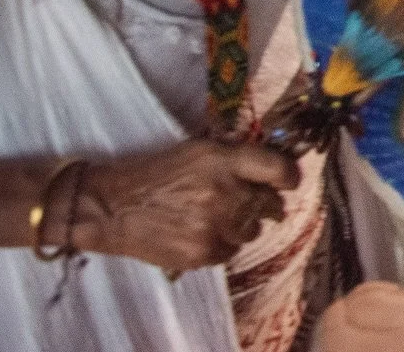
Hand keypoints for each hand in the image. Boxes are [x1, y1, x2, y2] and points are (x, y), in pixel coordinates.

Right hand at [76, 139, 298, 270]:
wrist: (112, 207)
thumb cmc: (157, 173)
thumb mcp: (198, 151)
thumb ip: (236, 158)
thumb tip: (272, 169)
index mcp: (223, 159)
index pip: (278, 169)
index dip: (290, 176)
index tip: (289, 181)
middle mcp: (224, 191)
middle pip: (269, 203)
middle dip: (266, 203)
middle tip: (256, 203)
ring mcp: (214, 224)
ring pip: (253, 230)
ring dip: (243, 225)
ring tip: (217, 217)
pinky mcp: (203, 252)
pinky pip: (232, 250)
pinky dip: (223, 243)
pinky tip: (203, 233)